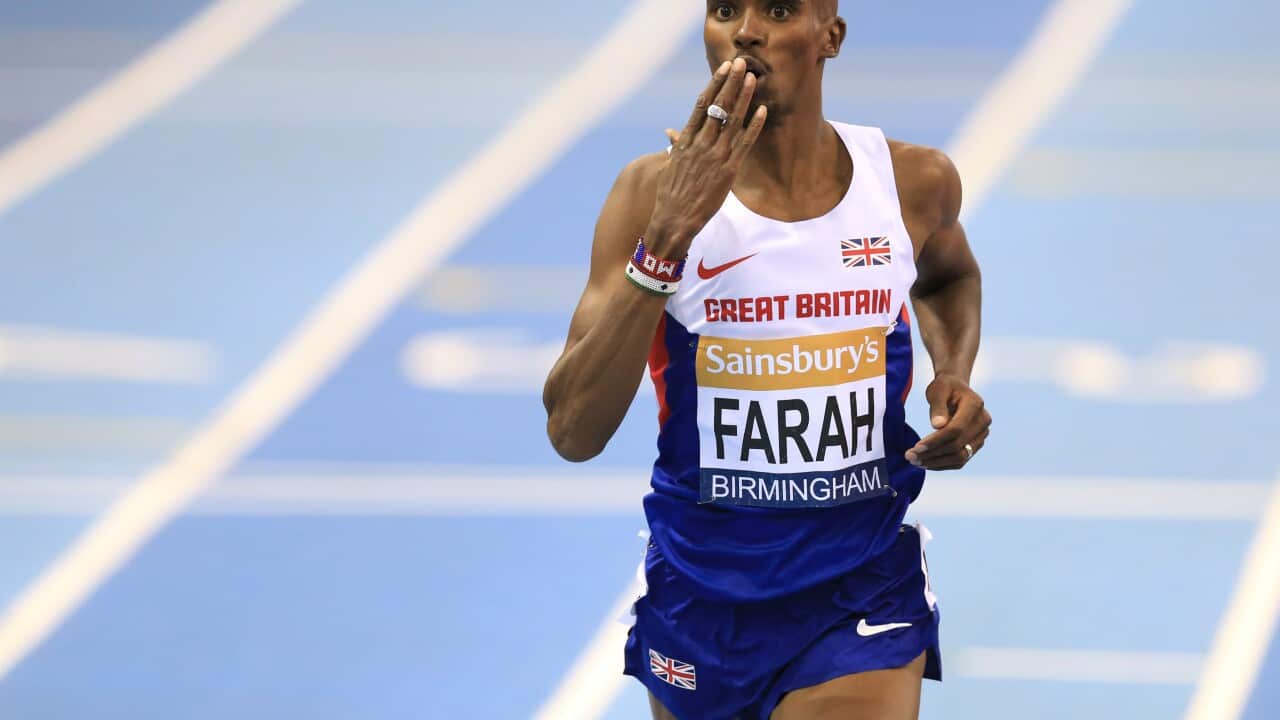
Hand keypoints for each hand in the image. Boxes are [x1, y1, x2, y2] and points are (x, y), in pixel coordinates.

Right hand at [644, 58, 767, 257]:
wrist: (673, 219)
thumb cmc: (671, 194)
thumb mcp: (670, 165)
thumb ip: (676, 145)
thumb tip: (671, 132)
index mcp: (686, 140)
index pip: (701, 105)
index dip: (714, 85)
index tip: (723, 69)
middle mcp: (701, 144)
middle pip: (718, 106)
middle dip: (731, 83)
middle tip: (741, 63)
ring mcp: (715, 156)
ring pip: (732, 120)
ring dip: (743, 97)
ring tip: (752, 78)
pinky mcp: (728, 171)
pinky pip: (744, 144)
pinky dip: (753, 126)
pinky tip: (762, 110)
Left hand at [905, 374, 990, 469]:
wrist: (956, 390)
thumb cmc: (944, 387)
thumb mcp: (938, 390)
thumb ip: (937, 406)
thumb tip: (937, 426)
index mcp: (975, 405)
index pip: (956, 429)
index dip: (936, 440)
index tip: (916, 447)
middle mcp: (983, 421)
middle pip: (958, 445)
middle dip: (933, 453)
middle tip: (910, 457)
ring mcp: (982, 435)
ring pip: (961, 456)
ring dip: (937, 462)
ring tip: (915, 462)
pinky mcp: (976, 445)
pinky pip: (960, 460)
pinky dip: (942, 464)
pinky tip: (925, 463)